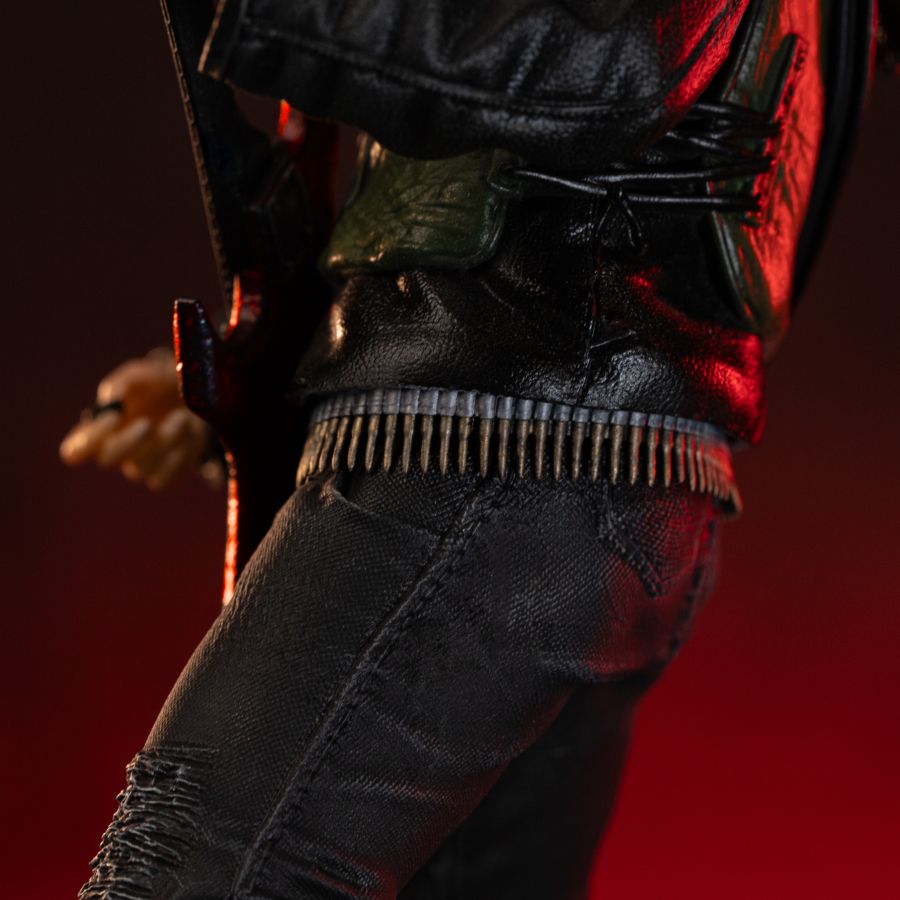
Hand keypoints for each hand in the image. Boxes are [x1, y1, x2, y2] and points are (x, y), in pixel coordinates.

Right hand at [59, 348, 221, 490]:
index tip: (112, 416)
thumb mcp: (140, 374)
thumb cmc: (157, 382)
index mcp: (100, 429)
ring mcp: (141, 465)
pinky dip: (179, 457)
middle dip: (128, 442)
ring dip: (164, 442)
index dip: (88, 440)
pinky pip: (164, 479)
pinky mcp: (167, 474)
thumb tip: (110, 401)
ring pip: (141, 469)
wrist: (194, 393)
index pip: (75, 451)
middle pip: (107, 460)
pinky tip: (192, 434)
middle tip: (147, 423)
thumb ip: (122, 383)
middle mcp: (117, 451)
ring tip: (183, 417)